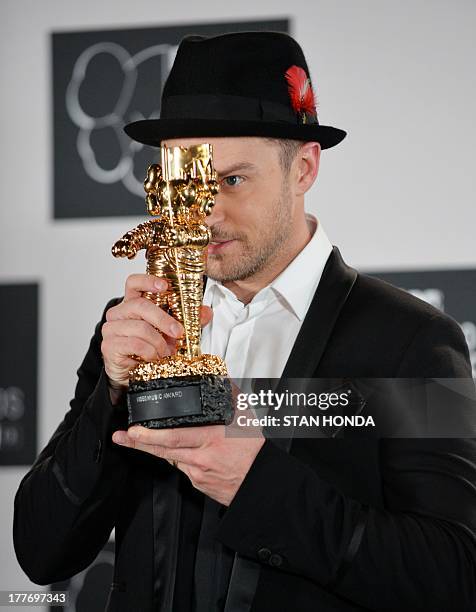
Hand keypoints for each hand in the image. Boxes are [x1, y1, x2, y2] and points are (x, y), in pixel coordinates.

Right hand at [101, 273, 212, 389]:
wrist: (134, 374)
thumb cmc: (149, 348)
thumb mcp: (171, 333)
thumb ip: (188, 321)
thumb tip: (206, 312)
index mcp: (133, 304)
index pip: (134, 283)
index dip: (148, 280)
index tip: (164, 286)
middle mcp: (120, 313)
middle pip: (140, 305)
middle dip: (163, 319)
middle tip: (178, 332)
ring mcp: (112, 328)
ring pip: (140, 327)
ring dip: (158, 342)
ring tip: (165, 351)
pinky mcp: (110, 345)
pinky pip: (135, 344)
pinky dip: (149, 352)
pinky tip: (153, 357)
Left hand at [111, 389, 264, 505]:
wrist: (261, 481)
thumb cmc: (255, 450)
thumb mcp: (245, 417)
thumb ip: (230, 395)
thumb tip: (219, 377)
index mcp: (211, 439)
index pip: (175, 437)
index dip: (151, 435)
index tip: (134, 429)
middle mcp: (201, 458)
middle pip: (164, 450)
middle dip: (139, 443)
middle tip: (122, 436)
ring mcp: (198, 473)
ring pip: (171, 458)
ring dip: (152, 449)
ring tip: (133, 441)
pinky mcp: (198, 483)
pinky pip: (182, 467)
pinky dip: (176, 457)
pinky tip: (170, 450)